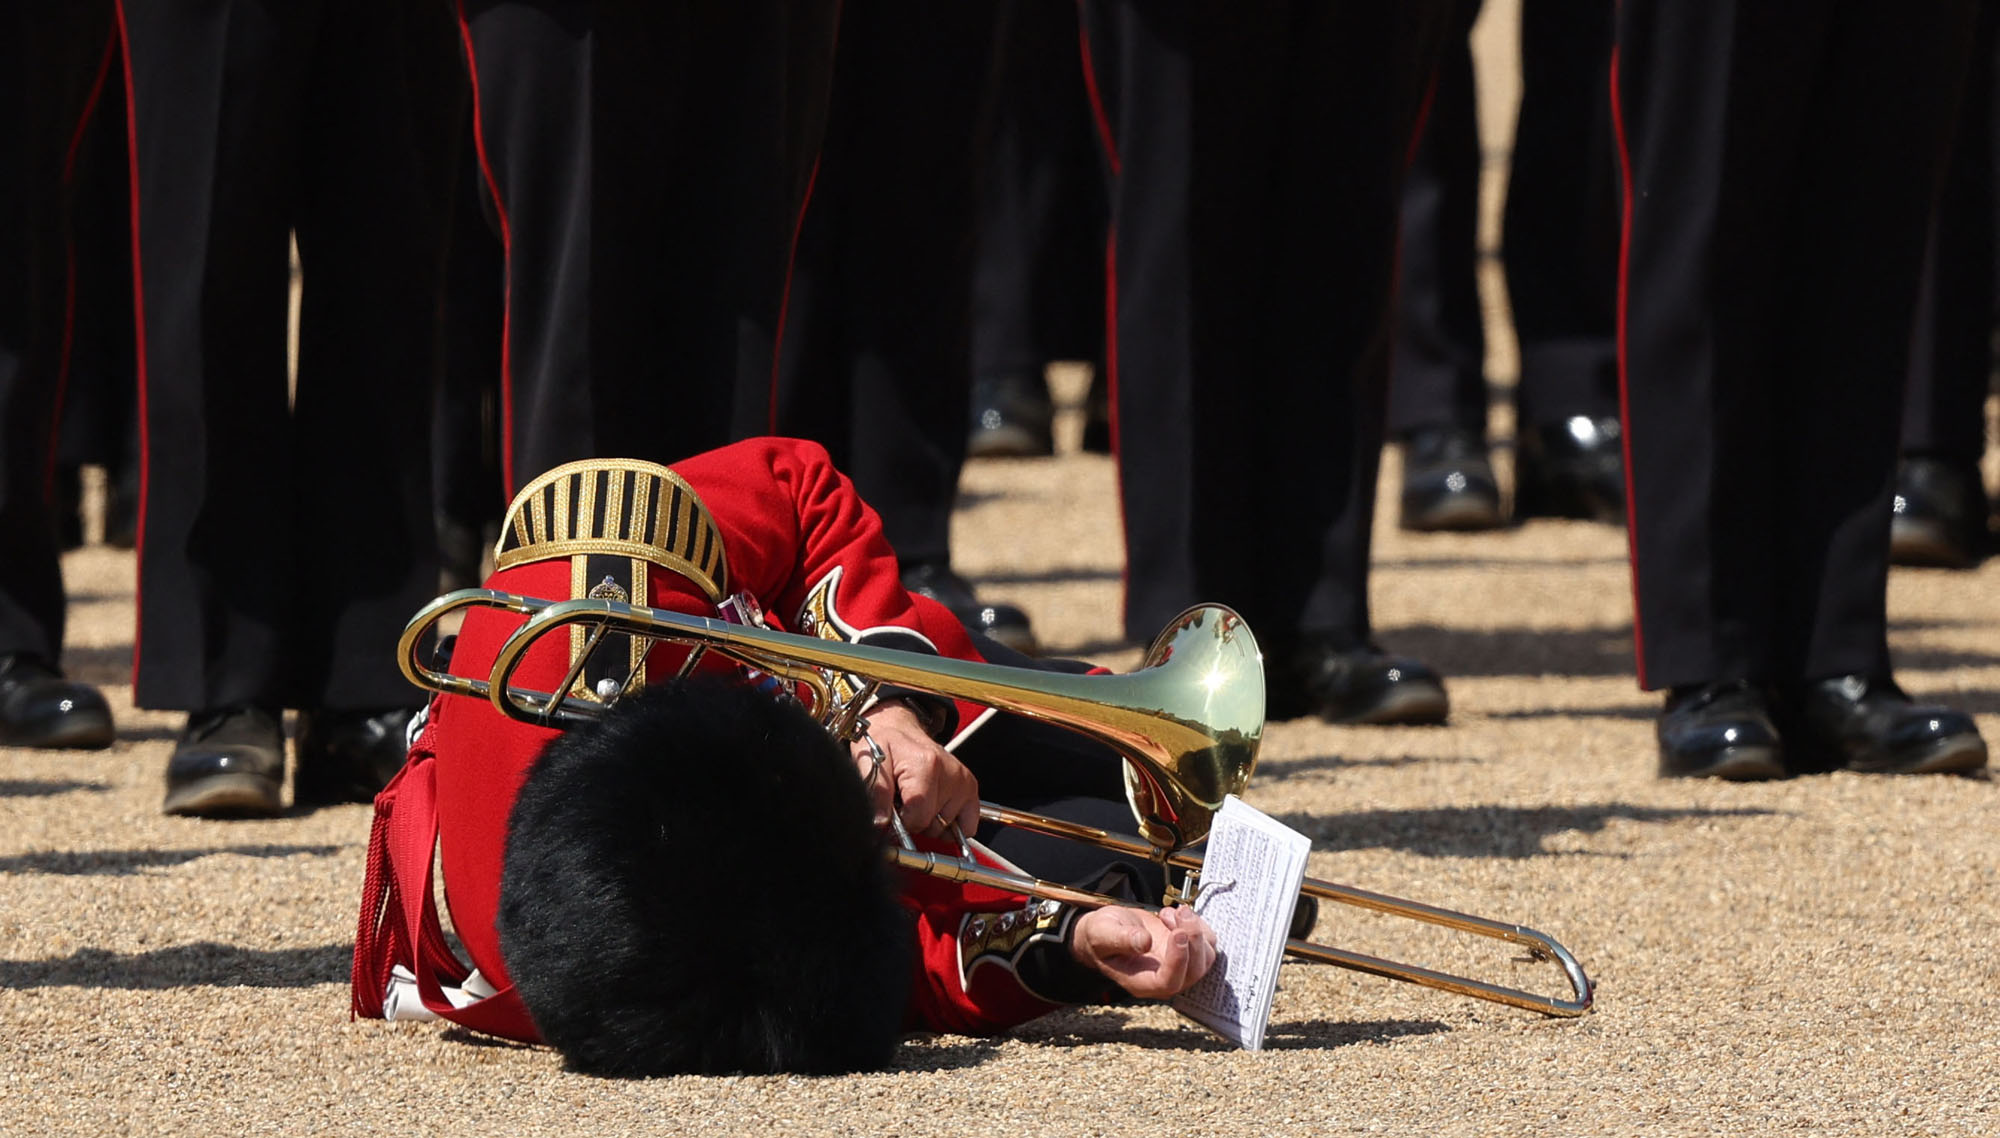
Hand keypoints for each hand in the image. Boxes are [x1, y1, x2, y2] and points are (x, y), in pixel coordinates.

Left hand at [850, 701, 980, 837]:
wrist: (898, 727)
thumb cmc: (885, 743)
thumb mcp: (869, 762)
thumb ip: (876, 795)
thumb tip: (881, 823)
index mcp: (926, 765)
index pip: (919, 817)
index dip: (902, 823)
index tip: (893, 812)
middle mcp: (950, 772)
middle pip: (933, 824)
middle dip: (915, 821)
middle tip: (903, 800)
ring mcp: (962, 780)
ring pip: (948, 827)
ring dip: (931, 821)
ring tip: (918, 799)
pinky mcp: (969, 786)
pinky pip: (968, 824)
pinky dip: (951, 825)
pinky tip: (935, 810)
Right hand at [1069, 905, 1217, 999]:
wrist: (1108, 930)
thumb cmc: (1101, 935)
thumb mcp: (1103, 933)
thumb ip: (1121, 939)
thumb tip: (1144, 942)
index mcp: (1141, 982)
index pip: (1169, 982)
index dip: (1178, 961)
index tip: (1177, 933)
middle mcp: (1163, 979)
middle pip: (1194, 971)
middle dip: (1193, 939)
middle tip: (1180, 913)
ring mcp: (1178, 966)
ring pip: (1206, 957)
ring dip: (1196, 929)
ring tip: (1174, 912)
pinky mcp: (1186, 951)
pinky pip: (1207, 943)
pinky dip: (1198, 924)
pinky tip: (1175, 914)